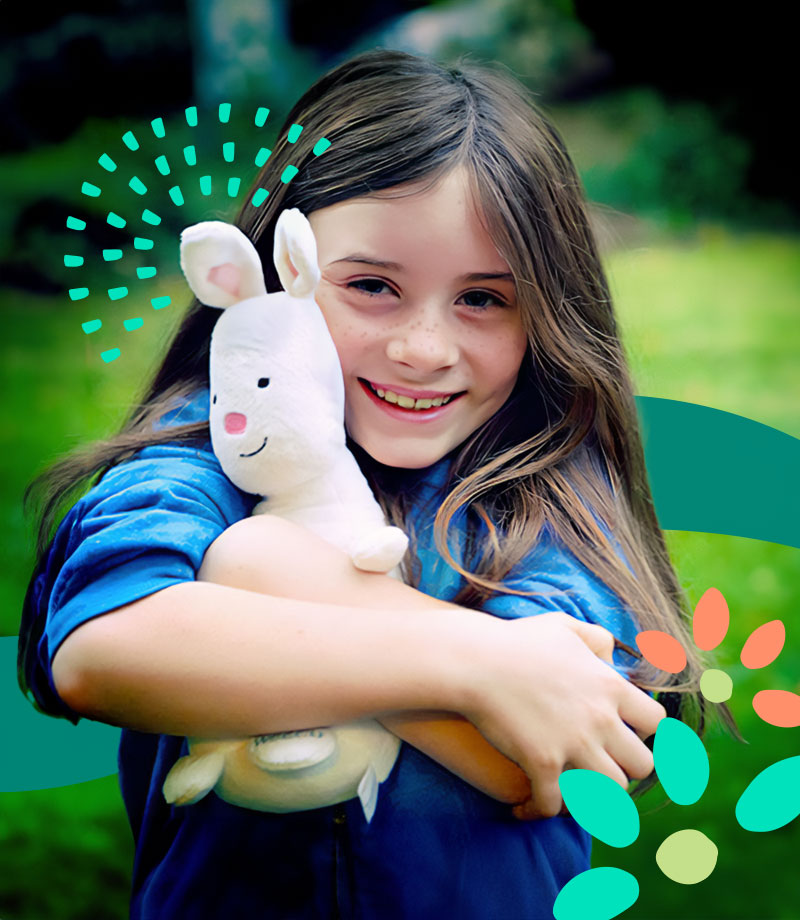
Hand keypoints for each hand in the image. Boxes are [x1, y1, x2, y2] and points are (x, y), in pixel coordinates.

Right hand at [454, 611, 664, 819]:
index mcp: (609, 687)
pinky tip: (525, 807)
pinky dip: (539, 810)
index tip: (626, 735)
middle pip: (642, 764)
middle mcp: (600, 718)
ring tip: (573, 790)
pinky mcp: (542, 763)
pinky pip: (554, 805)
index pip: (657, 722)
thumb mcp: (564, 627)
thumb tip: (611, 656)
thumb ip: (595, 638)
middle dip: (625, 768)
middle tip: (601, 765)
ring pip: (611, 790)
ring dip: (593, 794)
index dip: (644, 732)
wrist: (475, 660)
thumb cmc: (516, 641)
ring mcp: (573, 743)